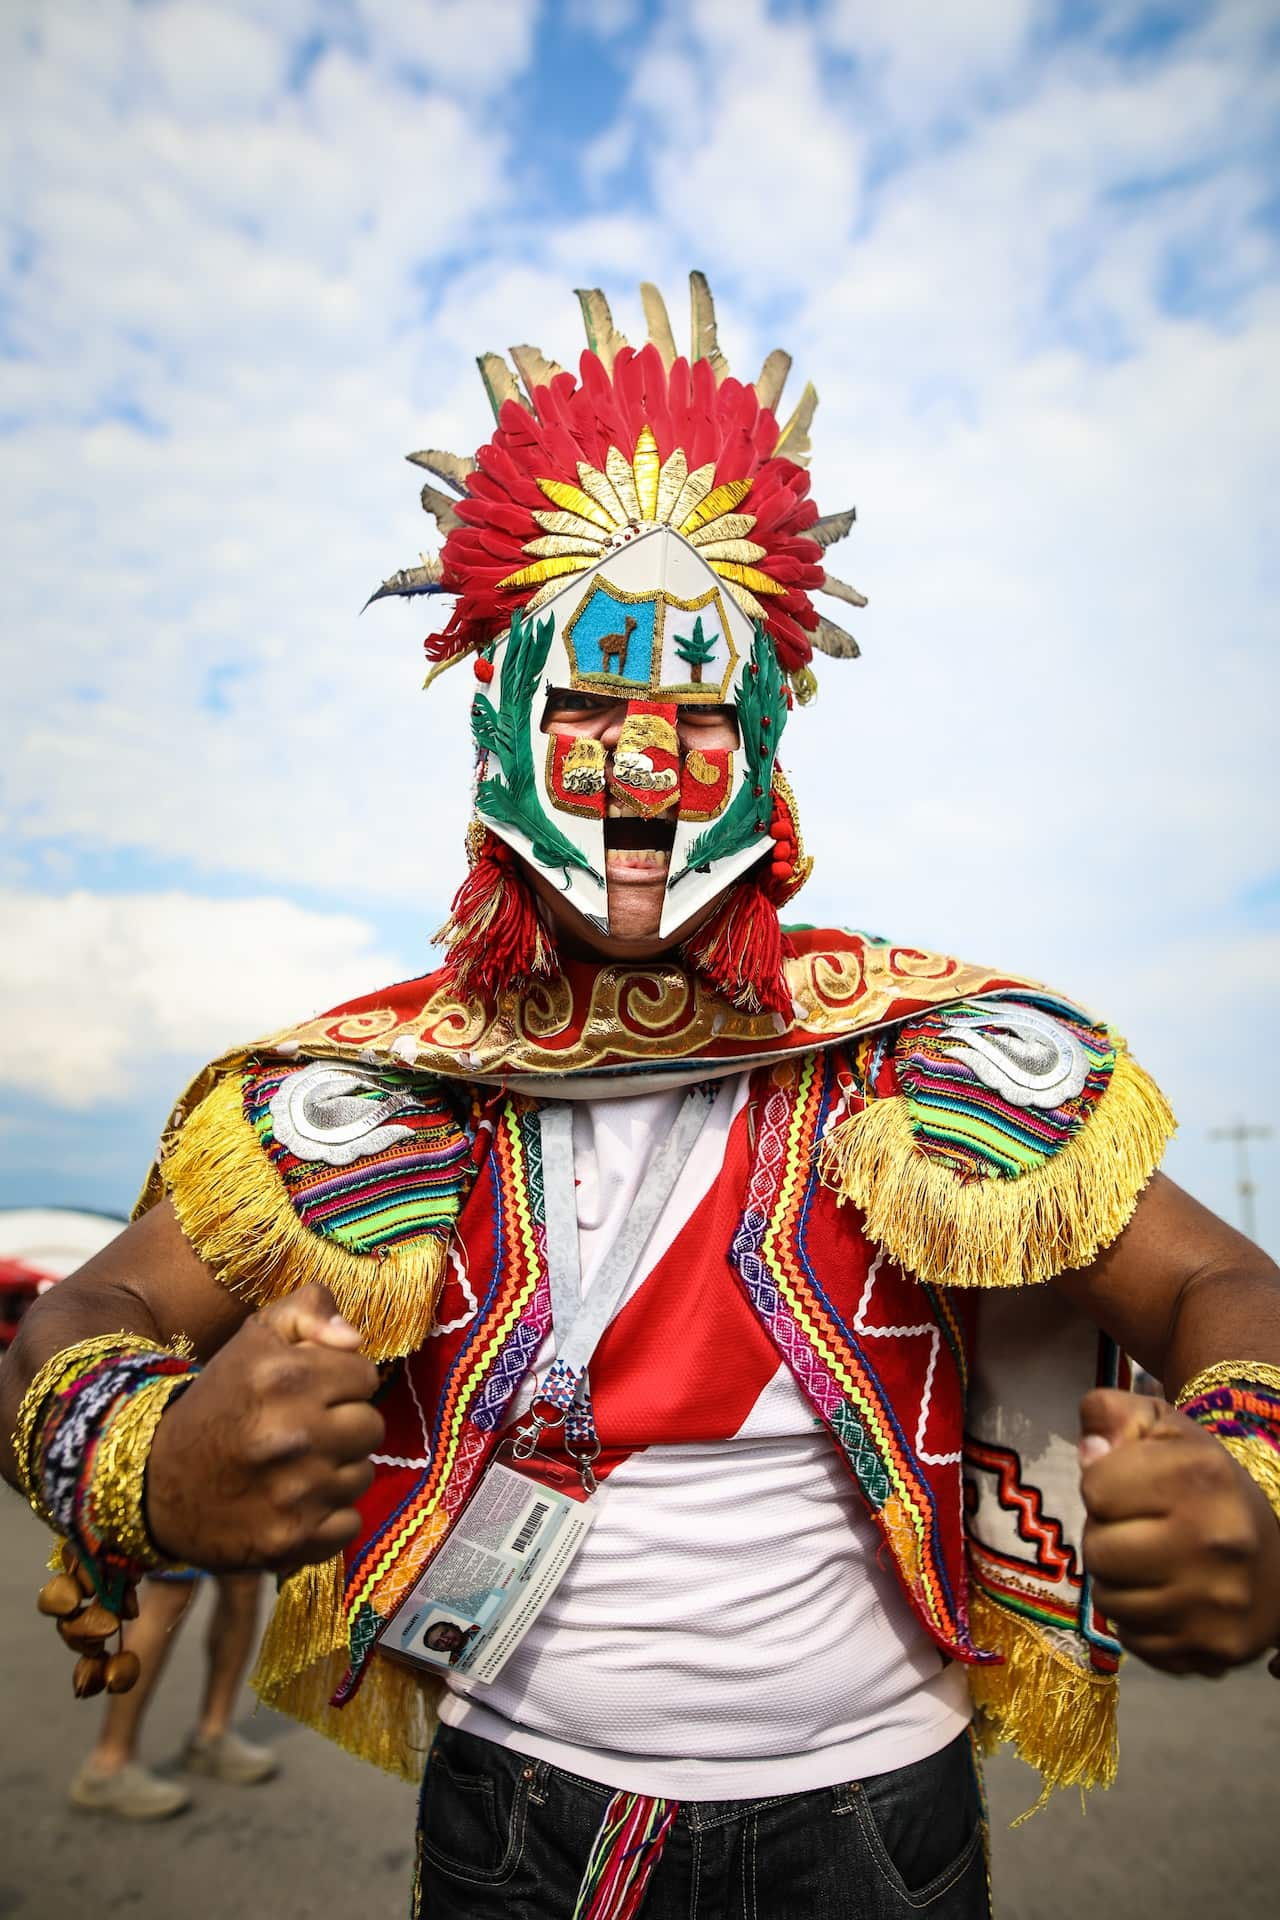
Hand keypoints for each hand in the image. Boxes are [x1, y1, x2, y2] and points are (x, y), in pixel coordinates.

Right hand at [145, 1285, 383, 1572]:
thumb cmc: (218, 1401)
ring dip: (337, 1470)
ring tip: (297, 1465)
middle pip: (371, 1426)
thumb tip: (355, 1338)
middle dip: (345, 1424)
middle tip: (308, 1429)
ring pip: (362, 1475)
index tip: (315, 1390)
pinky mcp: (291, 1540)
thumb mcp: (255, 1337)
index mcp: (285, 1378)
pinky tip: (296, 1503)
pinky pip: (349, 1523)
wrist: (153, 1480)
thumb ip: (310, 1311)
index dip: (342, 1380)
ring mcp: (294, 1493)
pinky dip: (328, 1516)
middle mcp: (293, 1435)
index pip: (365, 1375)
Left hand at [1079, 1387, 1279, 1674]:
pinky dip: (1137, 1618)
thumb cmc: (1207, 1483)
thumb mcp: (1165, 1429)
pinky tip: (1164, 1595)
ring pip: (1110, 1601)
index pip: (1096, 1487)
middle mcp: (1214, 1543)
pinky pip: (1133, 1638)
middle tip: (1136, 1529)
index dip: (1103, 1485)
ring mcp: (1215, 1603)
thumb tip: (1089, 1450)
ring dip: (1117, 1580)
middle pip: (1098, 1550)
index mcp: (1201, 1477)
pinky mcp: (1211, 1649)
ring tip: (1149, 1561)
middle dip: (1106, 1535)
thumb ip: (1113, 1416)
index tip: (1128, 1488)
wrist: (1279, 1554)